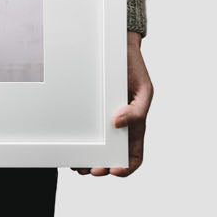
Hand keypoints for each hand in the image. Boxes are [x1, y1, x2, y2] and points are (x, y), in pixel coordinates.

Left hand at [74, 31, 151, 177]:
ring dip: (87, 159)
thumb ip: (136, 111)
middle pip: (111, 156)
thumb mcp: (144, 89)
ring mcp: (103, 118)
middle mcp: (119, 125)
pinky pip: (85, 129)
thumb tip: (118, 124)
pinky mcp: (90, 110)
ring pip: (96, 147)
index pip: (133, 154)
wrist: (118, 46)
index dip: (126, 167)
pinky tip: (72, 144)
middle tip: (88, 169)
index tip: (114, 170)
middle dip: (100, 167)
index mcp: (135, 125)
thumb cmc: (134, 68)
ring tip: (77, 163)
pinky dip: (79, 141)